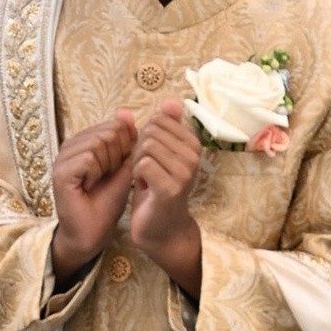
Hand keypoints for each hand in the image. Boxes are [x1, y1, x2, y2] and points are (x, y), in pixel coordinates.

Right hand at [51, 112, 138, 279]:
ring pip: (98, 143)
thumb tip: (126, 113)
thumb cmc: (106, 202)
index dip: (125, 147)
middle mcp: (69, 146)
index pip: (114, 125)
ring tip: (97, 182)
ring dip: (107, 166)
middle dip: (117, 156)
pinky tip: (89, 186)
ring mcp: (62, 158)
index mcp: (83, 142)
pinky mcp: (60, 172)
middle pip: (107, 132)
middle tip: (107, 176)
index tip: (117, 168)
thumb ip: (127, 142)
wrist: (93, 233)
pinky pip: (89, 158)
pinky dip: (97, 174)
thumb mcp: (123, 167)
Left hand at [124, 98, 205, 293]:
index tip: (150, 157)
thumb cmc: (158, 189)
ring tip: (145, 178)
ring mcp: (184, 173)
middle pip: (151, 132)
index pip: (158, 120)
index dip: (145, 137)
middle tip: (145, 170)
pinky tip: (144, 186)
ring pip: (145, 147)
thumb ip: (168, 126)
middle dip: (139, 149)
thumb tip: (172, 101)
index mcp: (193, 144)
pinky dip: (136, 174)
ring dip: (137, 162)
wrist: (162, 230)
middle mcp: (193, 157)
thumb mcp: (162, 153)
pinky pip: (143, 164)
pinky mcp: (170, 188)